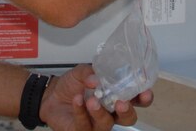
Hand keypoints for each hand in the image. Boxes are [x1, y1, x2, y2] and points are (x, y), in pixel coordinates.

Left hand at [38, 64, 153, 130]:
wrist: (51, 95)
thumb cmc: (72, 85)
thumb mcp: (82, 71)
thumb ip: (90, 72)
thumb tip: (95, 79)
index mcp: (117, 96)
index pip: (137, 100)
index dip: (144, 98)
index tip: (144, 92)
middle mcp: (111, 112)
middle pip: (128, 118)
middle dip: (127, 111)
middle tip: (121, 102)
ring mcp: (97, 123)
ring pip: (107, 124)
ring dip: (100, 112)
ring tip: (92, 100)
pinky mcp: (83, 130)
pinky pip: (85, 125)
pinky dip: (80, 112)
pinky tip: (76, 100)